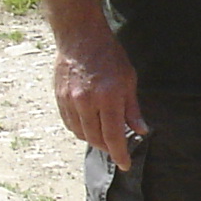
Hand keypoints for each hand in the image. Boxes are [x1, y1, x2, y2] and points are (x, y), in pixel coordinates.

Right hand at [53, 41, 147, 162]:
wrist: (80, 36)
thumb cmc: (109, 55)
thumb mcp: (128, 79)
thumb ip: (132, 109)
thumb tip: (141, 130)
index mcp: (108, 97)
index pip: (113, 136)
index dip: (120, 153)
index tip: (125, 164)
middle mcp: (86, 102)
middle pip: (96, 138)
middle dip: (108, 147)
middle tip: (117, 147)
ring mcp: (70, 100)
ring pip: (81, 134)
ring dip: (93, 139)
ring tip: (104, 135)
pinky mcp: (59, 98)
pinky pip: (69, 124)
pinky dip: (80, 129)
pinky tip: (89, 125)